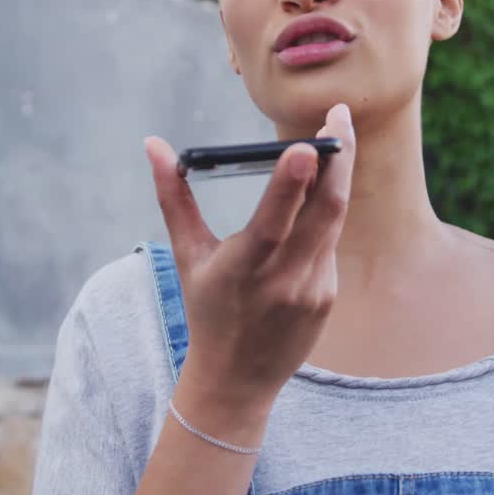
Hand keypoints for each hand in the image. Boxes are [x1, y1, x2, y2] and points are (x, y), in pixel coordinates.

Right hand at [143, 104, 355, 409]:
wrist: (237, 379)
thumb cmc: (207, 308)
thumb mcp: (187, 255)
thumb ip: (173, 197)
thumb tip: (154, 145)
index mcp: (244, 269)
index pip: (273, 222)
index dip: (292, 183)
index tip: (307, 145)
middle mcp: (284, 280)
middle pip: (324, 211)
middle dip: (338, 159)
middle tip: (339, 115)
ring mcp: (313, 289)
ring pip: (334, 221)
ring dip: (339, 176)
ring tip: (340, 135)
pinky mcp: (328, 294)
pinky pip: (331, 242)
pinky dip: (327, 212)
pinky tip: (325, 189)